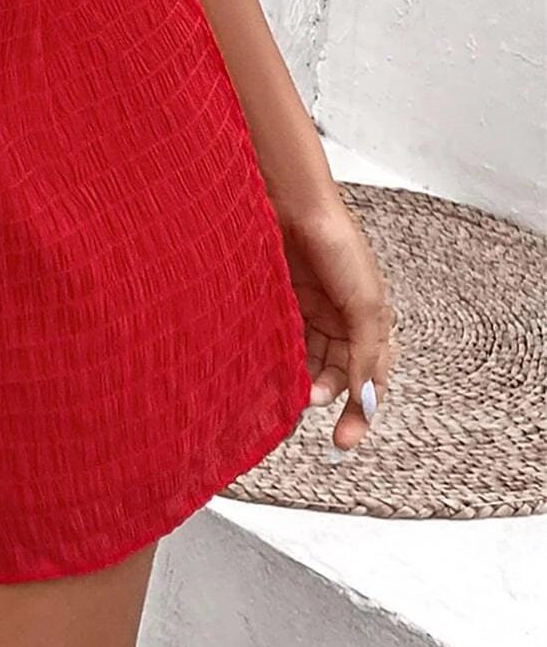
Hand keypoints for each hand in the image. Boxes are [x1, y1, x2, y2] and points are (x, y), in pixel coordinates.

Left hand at [275, 187, 395, 451]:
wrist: (294, 205)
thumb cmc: (339, 246)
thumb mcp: (364, 305)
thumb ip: (366, 353)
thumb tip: (365, 398)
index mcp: (372, 320)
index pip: (371, 379)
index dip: (360, 412)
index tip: (343, 441)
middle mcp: (344, 320)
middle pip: (339, 374)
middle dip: (326, 395)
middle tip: (307, 405)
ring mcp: (313, 312)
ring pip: (310, 362)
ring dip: (303, 380)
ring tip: (291, 391)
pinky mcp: (285, 303)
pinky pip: (286, 342)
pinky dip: (284, 360)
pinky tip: (275, 372)